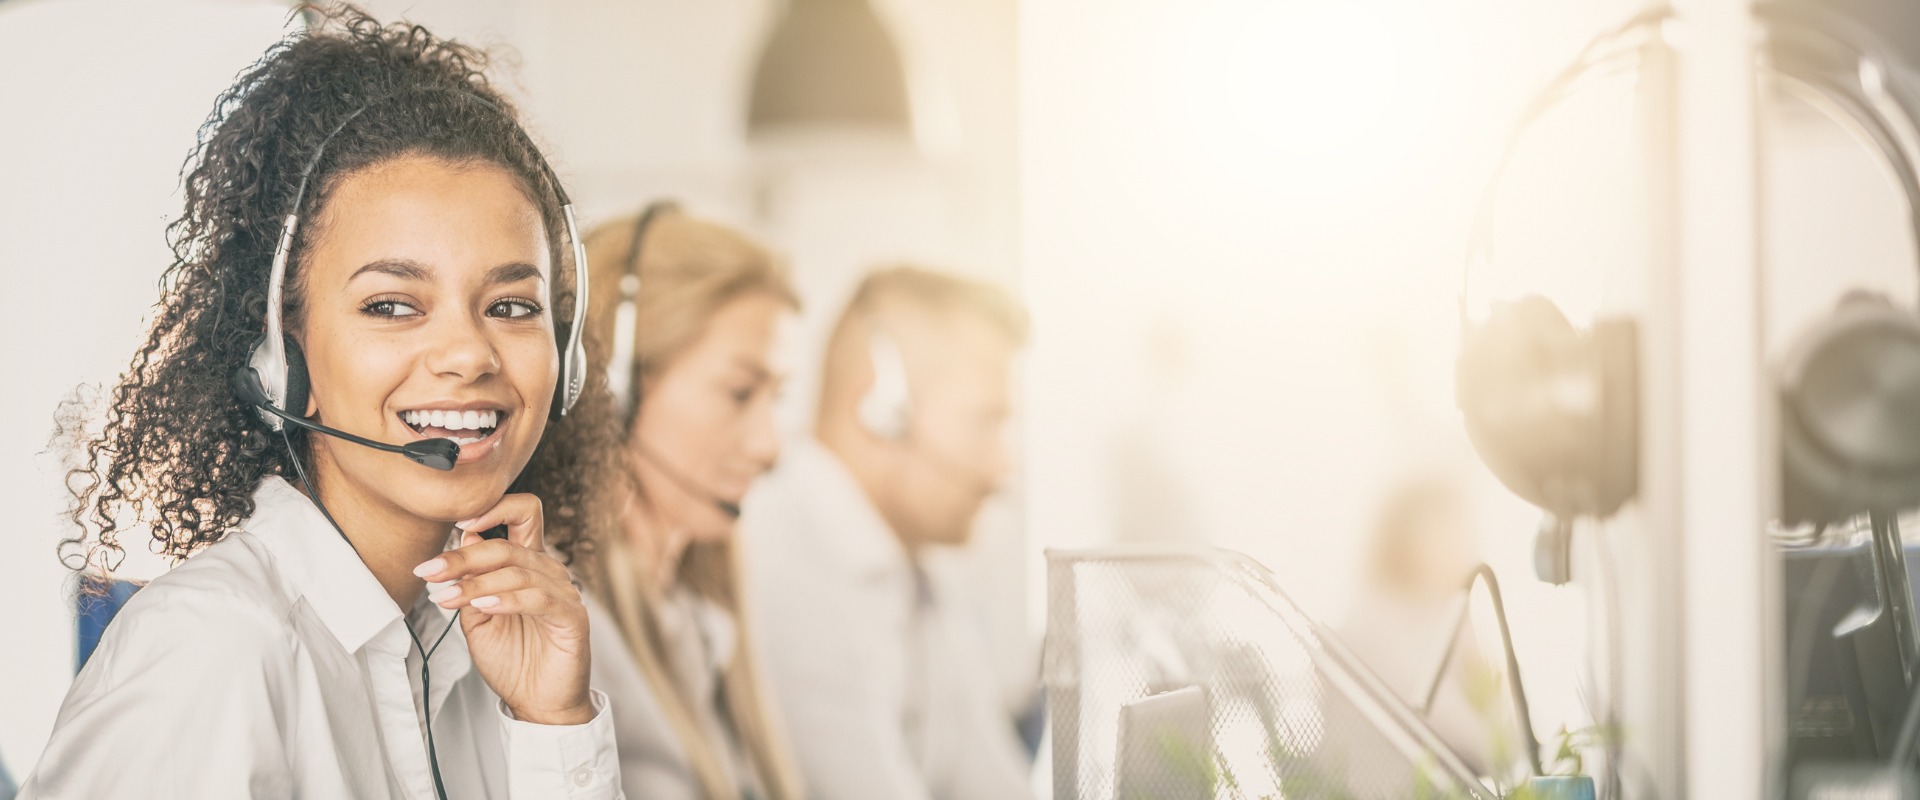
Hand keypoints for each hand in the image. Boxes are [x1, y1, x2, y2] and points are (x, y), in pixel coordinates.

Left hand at [412, 493, 593, 725]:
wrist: (537, 704)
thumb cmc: (512, 660)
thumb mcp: (478, 618)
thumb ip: (472, 583)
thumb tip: (465, 539)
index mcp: (528, 565)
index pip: (522, 514)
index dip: (494, 508)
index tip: (455, 524)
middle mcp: (549, 572)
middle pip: (507, 546)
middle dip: (463, 558)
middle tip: (429, 571)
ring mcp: (564, 593)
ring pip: (519, 571)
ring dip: (476, 583)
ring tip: (446, 598)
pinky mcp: (572, 618)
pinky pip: (540, 598)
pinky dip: (507, 599)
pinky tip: (483, 606)